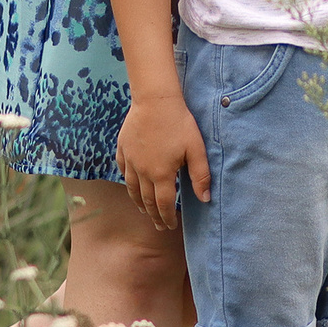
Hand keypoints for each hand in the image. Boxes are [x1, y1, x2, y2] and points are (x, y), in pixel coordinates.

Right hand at [115, 94, 209, 227]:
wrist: (155, 100)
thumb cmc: (178, 123)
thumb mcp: (196, 148)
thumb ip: (200, 175)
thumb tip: (205, 199)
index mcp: (161, 175)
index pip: (164, 204)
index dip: (167, 218)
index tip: (169, 226)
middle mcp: (143, 172)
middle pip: (147, 201)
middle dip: (154, 215)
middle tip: (158, 225)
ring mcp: (130, 161)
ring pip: (132, 189)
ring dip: (139, 203)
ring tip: (144, 210)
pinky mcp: (122, 149)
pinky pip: (123, 171)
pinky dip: (128, 182)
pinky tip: (131, 185)